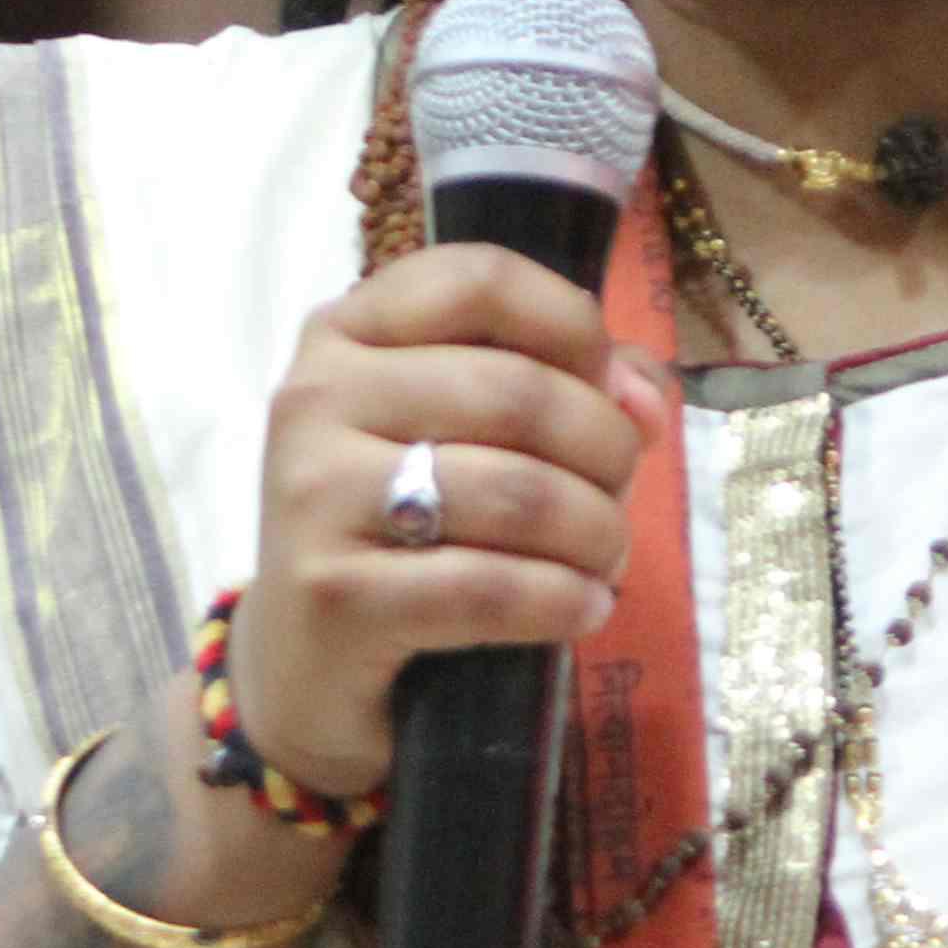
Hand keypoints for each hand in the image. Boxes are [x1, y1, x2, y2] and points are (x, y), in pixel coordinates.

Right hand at [220, 245, 670, 795]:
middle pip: (519, 393)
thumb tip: (645, 398)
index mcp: (345, 334)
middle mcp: (317, 397)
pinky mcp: (333, 594)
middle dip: (606, 452)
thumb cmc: (398, 534)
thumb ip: (561, 384)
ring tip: (605, 563)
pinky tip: (583, 611)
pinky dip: (563, 601)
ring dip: (596, 535)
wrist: (302, 666)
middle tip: (617, 504)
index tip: (606, 391)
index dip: (573, 326)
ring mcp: (315, 495)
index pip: (479, 281)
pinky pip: (489, 587)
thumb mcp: (460, 437)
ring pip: (518, 492)